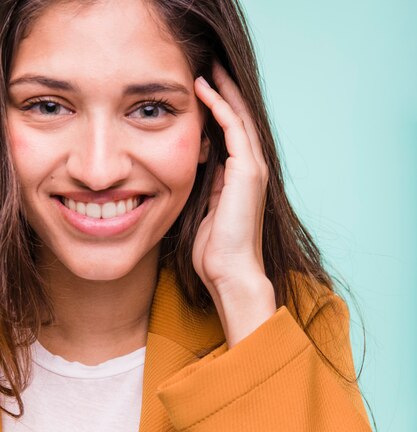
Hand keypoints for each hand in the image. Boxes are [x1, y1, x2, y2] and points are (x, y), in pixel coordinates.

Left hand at [193, 63, 275, 345]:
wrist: (229, 272)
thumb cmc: (213, 251)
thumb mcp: (202, 211)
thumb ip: (202, 188)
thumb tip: (188, 169)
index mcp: (238, 178)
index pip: (228, 134)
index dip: (215, 110)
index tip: (196, 90)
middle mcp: (250, 169)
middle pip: (237, 119)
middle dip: (222, 91)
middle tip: (206, 65)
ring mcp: (252, 168)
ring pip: (238, 117)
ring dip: (222, 89)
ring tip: (207, 65)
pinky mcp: (247, 171)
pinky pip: (233, 128)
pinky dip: (219, 106)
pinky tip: (203, 88)